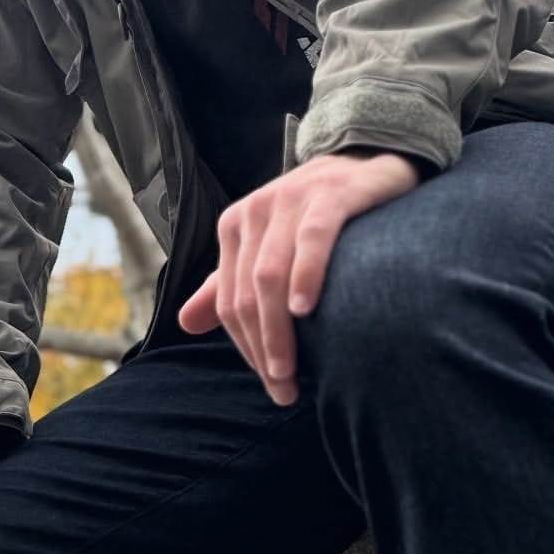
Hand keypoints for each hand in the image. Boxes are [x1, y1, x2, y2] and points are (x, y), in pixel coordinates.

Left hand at [177, 150, 420, 405]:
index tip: (271, 385)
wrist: (367, 162)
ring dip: (278, 330)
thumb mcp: (266, 248)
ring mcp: (291, 199)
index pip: (228, 301)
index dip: (245, 349)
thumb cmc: (315, 215)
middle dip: (262, 349)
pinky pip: (311, 239)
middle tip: (283, 391)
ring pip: (270, 274)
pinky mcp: (329, 194)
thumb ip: (227, 285)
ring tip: (293, 372)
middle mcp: (256, 211)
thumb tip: (185, 324)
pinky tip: (305, 309)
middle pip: (246, 294)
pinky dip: (305, 275)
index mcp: (234, 226)